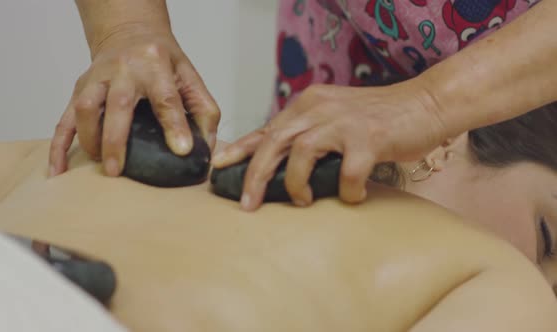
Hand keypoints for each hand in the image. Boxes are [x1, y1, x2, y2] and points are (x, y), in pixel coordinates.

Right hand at [49, 25, 219, 176]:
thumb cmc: (163, 61)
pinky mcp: (79, 90)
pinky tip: (57, 170)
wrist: (130, 32)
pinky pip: (64, 119)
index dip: (175, 125)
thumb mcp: (190, 77)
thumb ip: (204, 111)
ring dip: (89, 140)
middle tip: (117, 171)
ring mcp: (97, 79)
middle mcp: (123, 70)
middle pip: (118, 105)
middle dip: (116, 140)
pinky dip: (58, 146)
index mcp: (155, 65)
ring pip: (86, 108)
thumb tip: (204, 151)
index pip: (166, 98)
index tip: (181, 150)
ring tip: (101, 165)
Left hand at [212, 80, 445, 210]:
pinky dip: (348, 191)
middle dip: (255, 175)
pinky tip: (354, 196)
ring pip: (301, 152)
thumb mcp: (335, 117)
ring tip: (303, 200)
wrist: (425, 104)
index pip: (267, 128)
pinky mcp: (369, 137)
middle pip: (274, 141)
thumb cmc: (379, 118)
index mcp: (309, 104)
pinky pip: (348, 172)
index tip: (219, 165)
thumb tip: (281, 163)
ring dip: (295, 183)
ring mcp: (343, 122)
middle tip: (248, 204)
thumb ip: (309, 133)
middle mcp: (320, 108)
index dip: (240, 148)